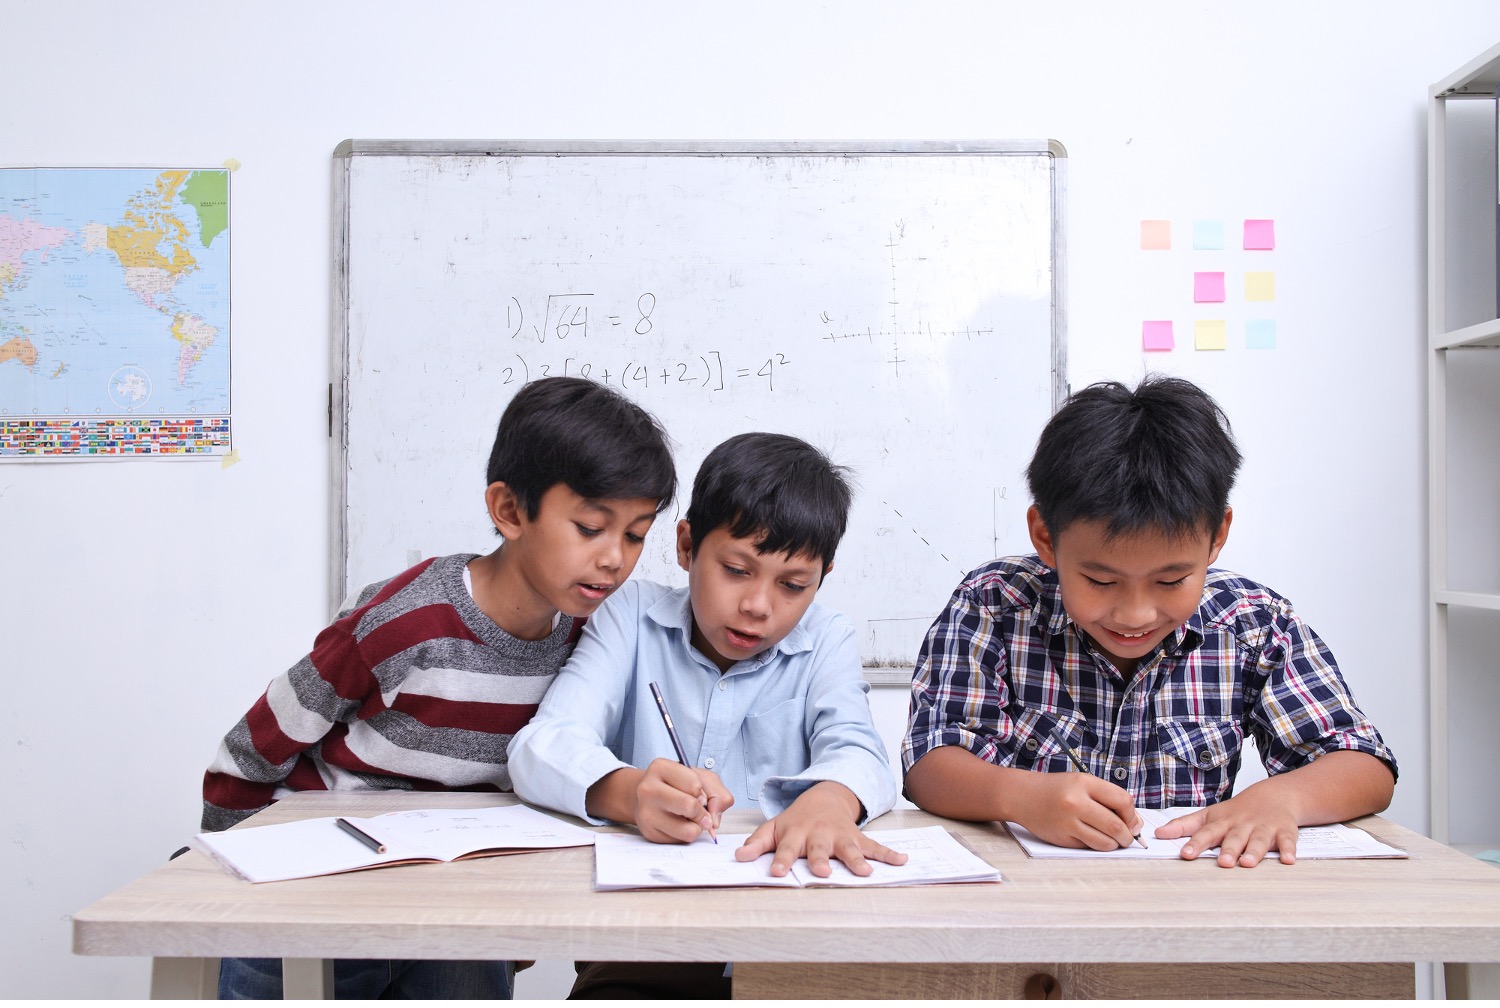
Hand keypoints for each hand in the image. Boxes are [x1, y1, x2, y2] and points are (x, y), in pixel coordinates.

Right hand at [633, 757, 733, 843]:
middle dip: (702, 812)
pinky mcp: (649, 833)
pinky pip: (680, 841)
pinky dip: (685, 834)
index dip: (702, 793)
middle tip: (699, 811)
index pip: (694, 786)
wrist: (651, 796)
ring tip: (687, 818)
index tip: (696, 793)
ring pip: (687, 830)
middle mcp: (648, 789)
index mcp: (661, 768)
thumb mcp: (702, 778)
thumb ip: (718, 794)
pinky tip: (677, 824)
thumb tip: (714, 822)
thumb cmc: (679, 785)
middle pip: (689, 806)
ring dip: (696, 827)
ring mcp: (646, 813)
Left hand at [733, 781, 907, 877]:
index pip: (786, 848)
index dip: (781, 860)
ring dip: (857, 860)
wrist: (825, 797)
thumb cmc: (797, 820)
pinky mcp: (858, 837)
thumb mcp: (774, 828)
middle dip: (820, 860)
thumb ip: (757, 843)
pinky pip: (875, 847)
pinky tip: (902, 861)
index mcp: (796, 833)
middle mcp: (819, 834)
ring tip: (866, 872)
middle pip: (819, 849)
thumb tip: (738, 857)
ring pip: (849, 849)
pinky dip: (889, 854)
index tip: (777, 872)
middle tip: (822, 872)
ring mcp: (840, 836)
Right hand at [1016, 772, 1142, 850]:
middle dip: (1127, 836)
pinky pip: (1088, 847)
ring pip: (1105, 842)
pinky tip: (1090, 836)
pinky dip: (1095, 845)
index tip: (1133, 822)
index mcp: (1084, 783)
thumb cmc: (1057, 789)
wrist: (1023, 796)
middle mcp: (1076, 802)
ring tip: (1112, 840)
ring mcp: (1068, 822)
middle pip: (1116, 826)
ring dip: (1114, 844)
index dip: (1132, 815)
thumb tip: (1135, 823)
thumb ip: (1108, 799)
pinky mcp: (1062, 838)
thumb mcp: (1082, 784)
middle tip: (1128, 838)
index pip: (1122, 801)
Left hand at [1155, 786, 1299, 867]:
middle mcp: (1242, 825)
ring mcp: (1264, 828)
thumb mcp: (1209, 815)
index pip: (1206, 833)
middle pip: (1234, 838)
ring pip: (1259, 840)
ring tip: (1248, 863)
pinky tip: (1288, 860)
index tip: (1186, 854)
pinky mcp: (1284, 831)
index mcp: (1222, 822)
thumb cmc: (1237, 811)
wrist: (1274, 796)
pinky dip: (1289, 850)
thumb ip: (1184, 825)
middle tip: (1223, 862)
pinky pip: (1288, 841)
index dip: (1196, 843)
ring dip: (1254, 851)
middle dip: (1228, 850)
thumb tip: (1158, 834)